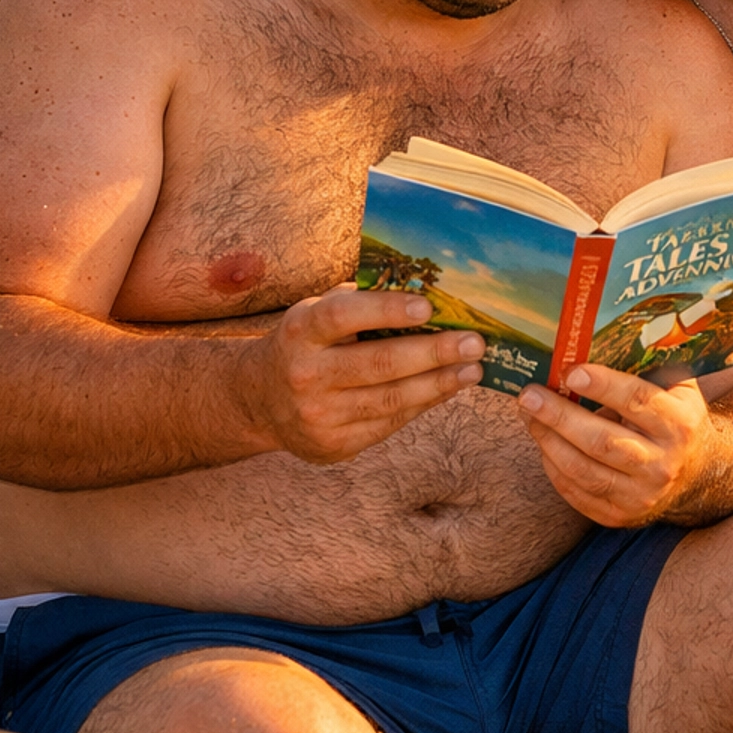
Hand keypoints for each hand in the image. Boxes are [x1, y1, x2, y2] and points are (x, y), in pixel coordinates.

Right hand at [237, 289, 482, 463]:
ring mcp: (318, 416)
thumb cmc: (304, 343)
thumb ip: (357, 301)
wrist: (258, 400)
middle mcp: (305, 374)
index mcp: (300, 331)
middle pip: (378, 363)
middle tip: (474, 343)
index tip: (428, 306)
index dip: (386, 310)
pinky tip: (446, 389)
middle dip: (433, 353)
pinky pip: (388, 424)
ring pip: (390, 400)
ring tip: (472, 370)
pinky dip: (422, 405)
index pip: (344, 316)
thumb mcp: (314, 313)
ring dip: (438, 384)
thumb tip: (423, 287)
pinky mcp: (333, 446)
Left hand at [518, 363, 714, 524]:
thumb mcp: (678, 388)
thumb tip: (598, 338)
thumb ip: (649, 366)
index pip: (637, 402)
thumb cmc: (677, 417)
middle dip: (559, 416)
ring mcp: (641, 496)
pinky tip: (543, 443)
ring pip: (584, 471)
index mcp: (680, 424)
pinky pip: (578, 493)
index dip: (602, 385)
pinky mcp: (621, 516)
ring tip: (529, 416)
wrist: (698, 474)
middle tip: (530, 395)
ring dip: (549, 441)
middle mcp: (663, 464)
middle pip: (602, 441)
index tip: (570, 372)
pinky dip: (554, 468)